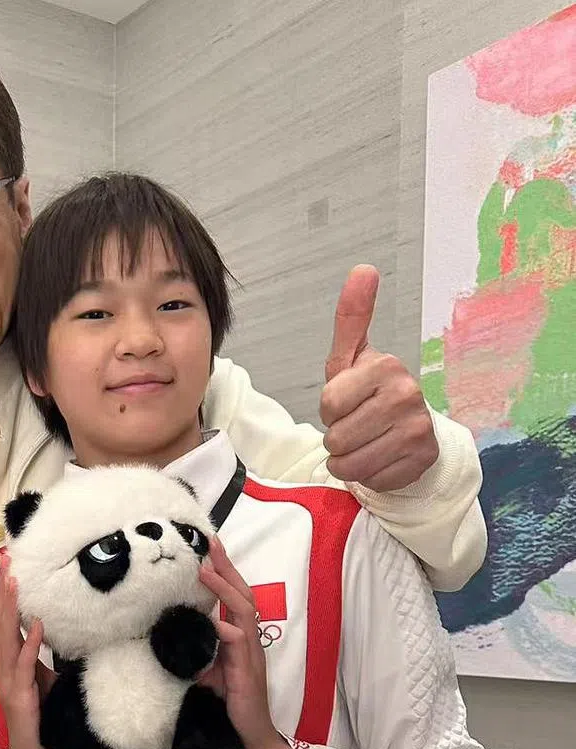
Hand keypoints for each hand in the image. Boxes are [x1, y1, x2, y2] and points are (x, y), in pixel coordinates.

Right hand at [0, 553, 57, 748]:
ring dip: (10, 607)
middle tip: (6, 556)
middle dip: (4, 587)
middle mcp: (6, 665)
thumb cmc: (45, 719)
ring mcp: (9, 680)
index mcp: (13, 660)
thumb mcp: (52, 681)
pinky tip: (35, 624)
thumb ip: (55, 658)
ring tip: (14, 579)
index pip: (8, 618)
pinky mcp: (19, 697)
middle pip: (2, 619)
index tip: (11, 562)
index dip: (9, 591)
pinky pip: (24, 665)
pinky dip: (28, 644)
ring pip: (7, 636)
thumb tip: (78, 633)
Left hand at [199, 538, 293, 748]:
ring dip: (225, 589)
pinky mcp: (248, 672)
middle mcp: (249, 641)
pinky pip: (239, 644)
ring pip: (243, 612)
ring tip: (206, 570)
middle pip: (242, 595)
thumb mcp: (209, 674)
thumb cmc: (232, 706)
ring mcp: (250, 654)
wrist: (251, 737)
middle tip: (211, 543)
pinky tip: (215, 621)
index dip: (223, 574)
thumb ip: (197, 655)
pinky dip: (228, 630)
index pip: (234, 598)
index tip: (208, 551)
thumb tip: (172, 642)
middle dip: (226, 568)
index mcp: (240, 639)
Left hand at [320, 265, 438, 492]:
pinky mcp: (421, 460)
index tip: (347, 403)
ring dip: (348, 461)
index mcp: (386, 366)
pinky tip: (382, 459)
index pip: (328, 403)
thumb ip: (352, 317)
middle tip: (357, 426)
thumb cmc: (369, 394)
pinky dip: (369, 476)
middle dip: (338, 438)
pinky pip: (370, 480)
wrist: (408, 433)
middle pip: (336, 437)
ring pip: (350, 463)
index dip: (330, 410)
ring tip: (365, 444)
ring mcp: (417, 430)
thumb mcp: (352, 359)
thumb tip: (363, 269)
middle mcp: (407, 394)